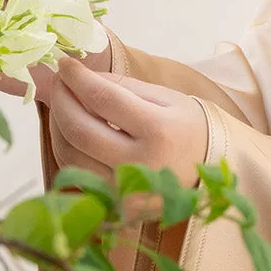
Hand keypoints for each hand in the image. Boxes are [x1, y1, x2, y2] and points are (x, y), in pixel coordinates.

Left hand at [49, 55, 207, 185]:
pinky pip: (77, 175)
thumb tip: (81, 77)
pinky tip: (73, 131)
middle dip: (61, 101)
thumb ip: (122, 87)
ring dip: (58, 126)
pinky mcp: (115, 205)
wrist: (213, 171)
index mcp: (159, 131)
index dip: (77, 79)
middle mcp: (140, 165)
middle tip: (59, 82)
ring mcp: (126, 191)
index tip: (65, 64)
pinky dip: (68, 149)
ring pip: (69, 156)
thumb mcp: (165, 98)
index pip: (103, 99)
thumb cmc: (189, 128)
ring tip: (64, 105)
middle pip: (79, 131)